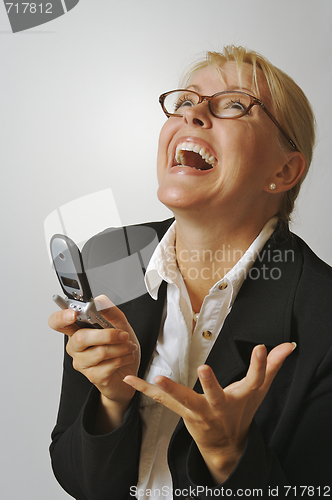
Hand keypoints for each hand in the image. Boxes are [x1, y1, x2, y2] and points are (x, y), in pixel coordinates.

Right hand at [48, 295, 140, 407]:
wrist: (130, 370)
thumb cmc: (121, 346)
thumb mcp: (120, 324)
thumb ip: (110, 311)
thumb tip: (100, 301)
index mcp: (77, 330)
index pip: (57, 322)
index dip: (61, 317)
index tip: (73, 314)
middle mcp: (76, 347)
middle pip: (80, 338)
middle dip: (106, 335)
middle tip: (122, 334)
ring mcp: (82, 363)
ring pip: (99, 352)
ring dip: (120, 348)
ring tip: (128, 345)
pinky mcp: (93, 376)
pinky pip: (108, 366)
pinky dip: (123, 359)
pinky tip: (127, 357)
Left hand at [123, 342, 295, 482]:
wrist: (225, 444)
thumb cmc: (241, 412)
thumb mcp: (258, 391)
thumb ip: (270, 367)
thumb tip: (288, 346)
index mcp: (239, 399)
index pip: (253, 379)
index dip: (258, 365)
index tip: (259, 347)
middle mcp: (218, 407)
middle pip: (214, 396)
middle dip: (211, 385)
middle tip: (204, 370)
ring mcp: (198, 412)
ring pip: (182, 401)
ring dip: (169, 390)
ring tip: (157, 378)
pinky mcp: (181, 411)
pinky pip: (161, 401)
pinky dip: (144, 389)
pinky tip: (129, 378)